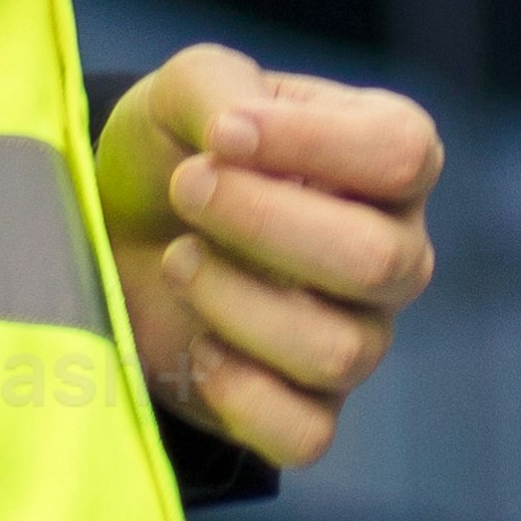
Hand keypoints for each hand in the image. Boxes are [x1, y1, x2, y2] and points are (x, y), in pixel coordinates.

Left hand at [95, 44, 438, 471]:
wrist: (117, 238)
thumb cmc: (174, 153)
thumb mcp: (185, 90)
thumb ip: (219, 88)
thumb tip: (238, 135)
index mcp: (386, 161)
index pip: (403, 154)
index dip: (312, 143)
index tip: (223, 134)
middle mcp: (393, 252)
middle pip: (375, 260)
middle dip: (260, 222)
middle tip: (186, 188)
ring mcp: (359, 336)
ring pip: (336, 350)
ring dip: (234, 300)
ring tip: (177, 259)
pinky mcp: (309, 409)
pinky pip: (307, 433)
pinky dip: (241, 394)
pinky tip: (199, 347)